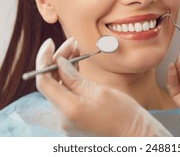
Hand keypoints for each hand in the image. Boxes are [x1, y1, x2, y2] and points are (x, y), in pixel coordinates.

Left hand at [35, 38, 171, 136]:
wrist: (136, 137)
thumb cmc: (124, 115)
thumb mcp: (100, 91)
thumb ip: (74, 78)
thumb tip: (59, 63)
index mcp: (68, 110)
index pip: (43, 81)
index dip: (44, 59)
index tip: (50, 43)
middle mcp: (63, 118)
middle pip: (50, 83)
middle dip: (57, 60)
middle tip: (71, 42)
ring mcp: (68, 121)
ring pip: (58, 89)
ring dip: (63, 68)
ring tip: (76, 50)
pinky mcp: (75, 121)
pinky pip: (66, 97)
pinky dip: (69, 80)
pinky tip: (76, 66)